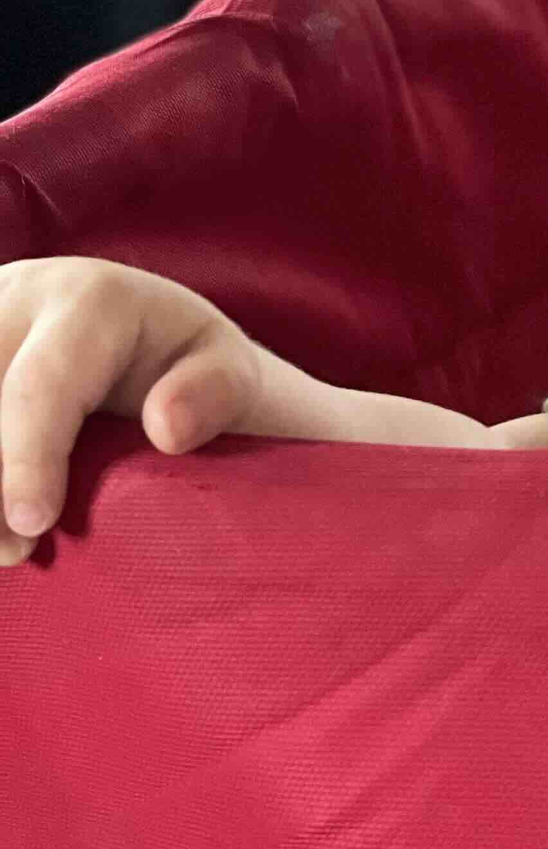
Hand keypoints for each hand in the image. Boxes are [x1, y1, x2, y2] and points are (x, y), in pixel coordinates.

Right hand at [0, 258, 263, 564]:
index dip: (26, 458)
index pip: (40, 384)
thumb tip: (168, 428)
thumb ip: (217, 391)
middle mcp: (13, 296)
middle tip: (10, 553)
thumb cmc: (186, 369)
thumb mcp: (225, 370)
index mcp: (89, 298)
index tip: (30, 527)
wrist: (140, 342)